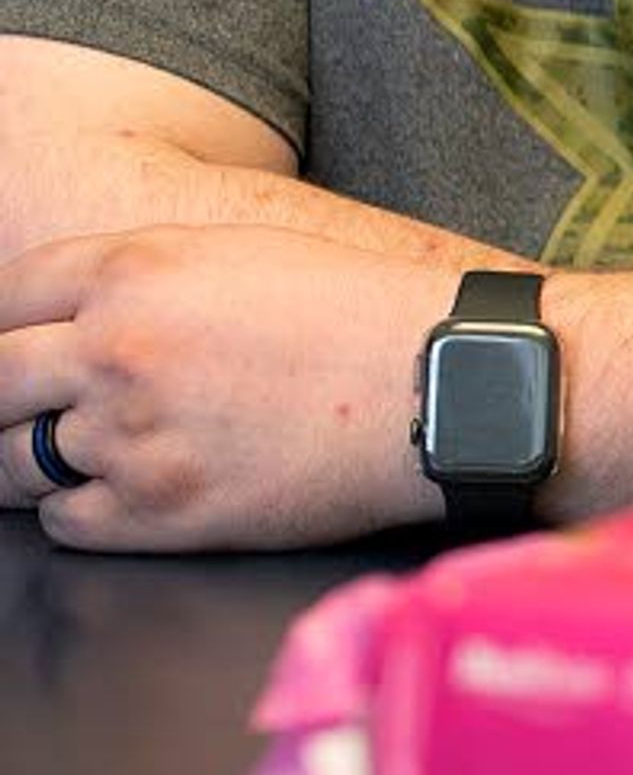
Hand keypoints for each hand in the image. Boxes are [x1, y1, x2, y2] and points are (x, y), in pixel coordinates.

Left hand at [0, 227, 450, 549]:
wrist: (446, 384)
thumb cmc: (357, 310)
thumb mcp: (241, 254)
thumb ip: (140, 277)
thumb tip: (63, 320)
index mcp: (135, 269)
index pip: (0, 293)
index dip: (0, 323)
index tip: (15, 346)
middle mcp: (117, 349)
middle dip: (0, 395)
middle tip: (27, 408)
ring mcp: (132, 434)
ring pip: (10, 462)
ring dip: (32, 457)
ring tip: (88, 448)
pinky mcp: (160, 510)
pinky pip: (65, 520)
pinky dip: (83, 508)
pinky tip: (132, 485)